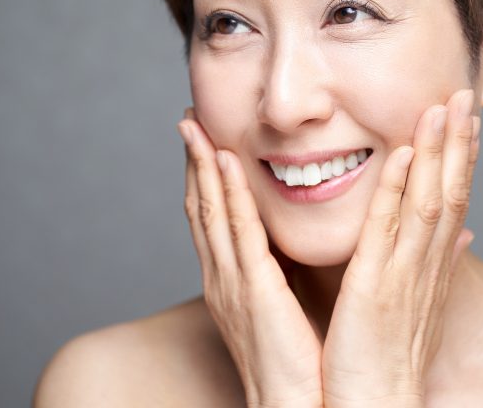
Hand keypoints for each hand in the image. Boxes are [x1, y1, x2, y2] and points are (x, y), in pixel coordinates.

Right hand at [178, 111, 323, 407]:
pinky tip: (224, 162)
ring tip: (195, 125)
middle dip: (193, 161)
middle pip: (200, 207)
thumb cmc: (295, 364)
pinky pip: (239, 233)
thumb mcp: (279, 309)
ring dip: (201, 165)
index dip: (203, 176)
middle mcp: (221, 277)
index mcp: (229, 281)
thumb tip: (286, 246)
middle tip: (188, 118)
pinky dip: (227, 195)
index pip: (211, 218)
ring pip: (211, 211)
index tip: (204, 140)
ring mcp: (232, 283)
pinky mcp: (253, 291)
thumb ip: (278, 274)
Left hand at [321, 89, 479, 406]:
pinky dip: (399, 189)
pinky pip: (390, 229)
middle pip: (450, 192)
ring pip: (429, 200)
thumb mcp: (416, 304)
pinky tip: (406, 153)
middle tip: (464, 93)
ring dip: (438, 152)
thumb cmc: (386, 357)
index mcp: (430, 268)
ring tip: (444, 106)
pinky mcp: (376, 287)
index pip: (453, 202)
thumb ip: (436, 265)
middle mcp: (425, 265)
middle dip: (458, 142)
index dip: (462, 159)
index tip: (468, 120)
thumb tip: (462, 237)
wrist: (375, 404)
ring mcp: (404, 274)